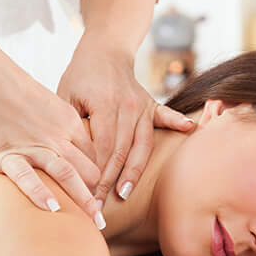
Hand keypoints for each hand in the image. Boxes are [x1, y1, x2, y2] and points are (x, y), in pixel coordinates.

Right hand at [0, 36, 102, 222]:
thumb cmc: (7, 83)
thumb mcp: (43, 102)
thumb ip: (56, 126)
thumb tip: (61, 149)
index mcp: (68, 120)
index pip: (93, 155)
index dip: (99, 177)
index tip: (102, 196)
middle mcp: (55, 133)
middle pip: (86, 168)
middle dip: (98, 194)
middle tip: (104, 219)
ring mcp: (31, 143)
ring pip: (66, 173)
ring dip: (83, 200)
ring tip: (95, 223)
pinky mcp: (4, 151)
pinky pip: (26, 176)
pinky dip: (39, 192)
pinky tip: (52, 209)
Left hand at [57, 36, 194, 207]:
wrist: (103, 50)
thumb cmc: (79, 76)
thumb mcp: (65, 95)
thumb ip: (69, 124)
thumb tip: (67, 159)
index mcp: (103, 103)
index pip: (101, 146)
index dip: (95, 172)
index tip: (87, 193)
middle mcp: (126, 105)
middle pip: (121, 150)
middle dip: (110, 181)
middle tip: (101, 205)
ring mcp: (141, 104)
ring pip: (141, 144)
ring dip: (134, 170)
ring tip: (126, 193)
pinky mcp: (150, 104)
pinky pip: (165, 116)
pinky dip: (177, 123)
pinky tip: (190, 130)